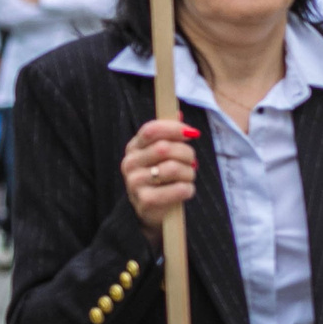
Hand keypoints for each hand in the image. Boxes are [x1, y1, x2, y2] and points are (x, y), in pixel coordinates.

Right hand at [122, 118, 200, 242]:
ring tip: (187, 178)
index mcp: (133, 147)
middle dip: (187, 153)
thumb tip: (178, 113)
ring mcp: (135, 183)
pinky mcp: (145, 201)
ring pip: (174, 168)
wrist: (151, 210)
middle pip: (165, 148)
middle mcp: (130, 163)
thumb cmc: (160, 178)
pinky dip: (188, 189)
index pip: (152, 129)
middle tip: (192, 162)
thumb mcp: (160, 154)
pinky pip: (178, 189)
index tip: (192, 133)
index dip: (175, 128)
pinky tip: (186, 190)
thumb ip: (168, 133)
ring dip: (189, 173)